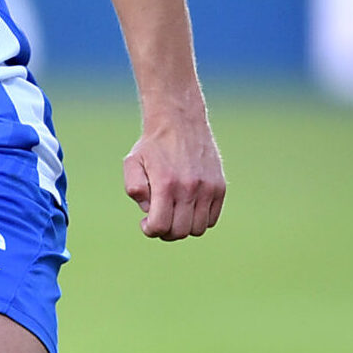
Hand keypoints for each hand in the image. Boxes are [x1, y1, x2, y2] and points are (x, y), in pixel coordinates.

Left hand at [122, 112, 225, 240]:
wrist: (180, 121)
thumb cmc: (153, 146)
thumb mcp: (132, 163)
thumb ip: (135, 189)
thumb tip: (149, 211)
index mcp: (166, 184)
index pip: (160, 226)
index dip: (150, 230)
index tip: (146, 222)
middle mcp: (189, 188)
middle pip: (179, 232)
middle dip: (165, 232)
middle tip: (159, 219)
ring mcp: (208, 188)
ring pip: (198, 229)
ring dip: (184, 227)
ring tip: (174, 213)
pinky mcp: (220, 187)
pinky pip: (212, 219)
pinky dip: (199, 219)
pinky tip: (188, 206)